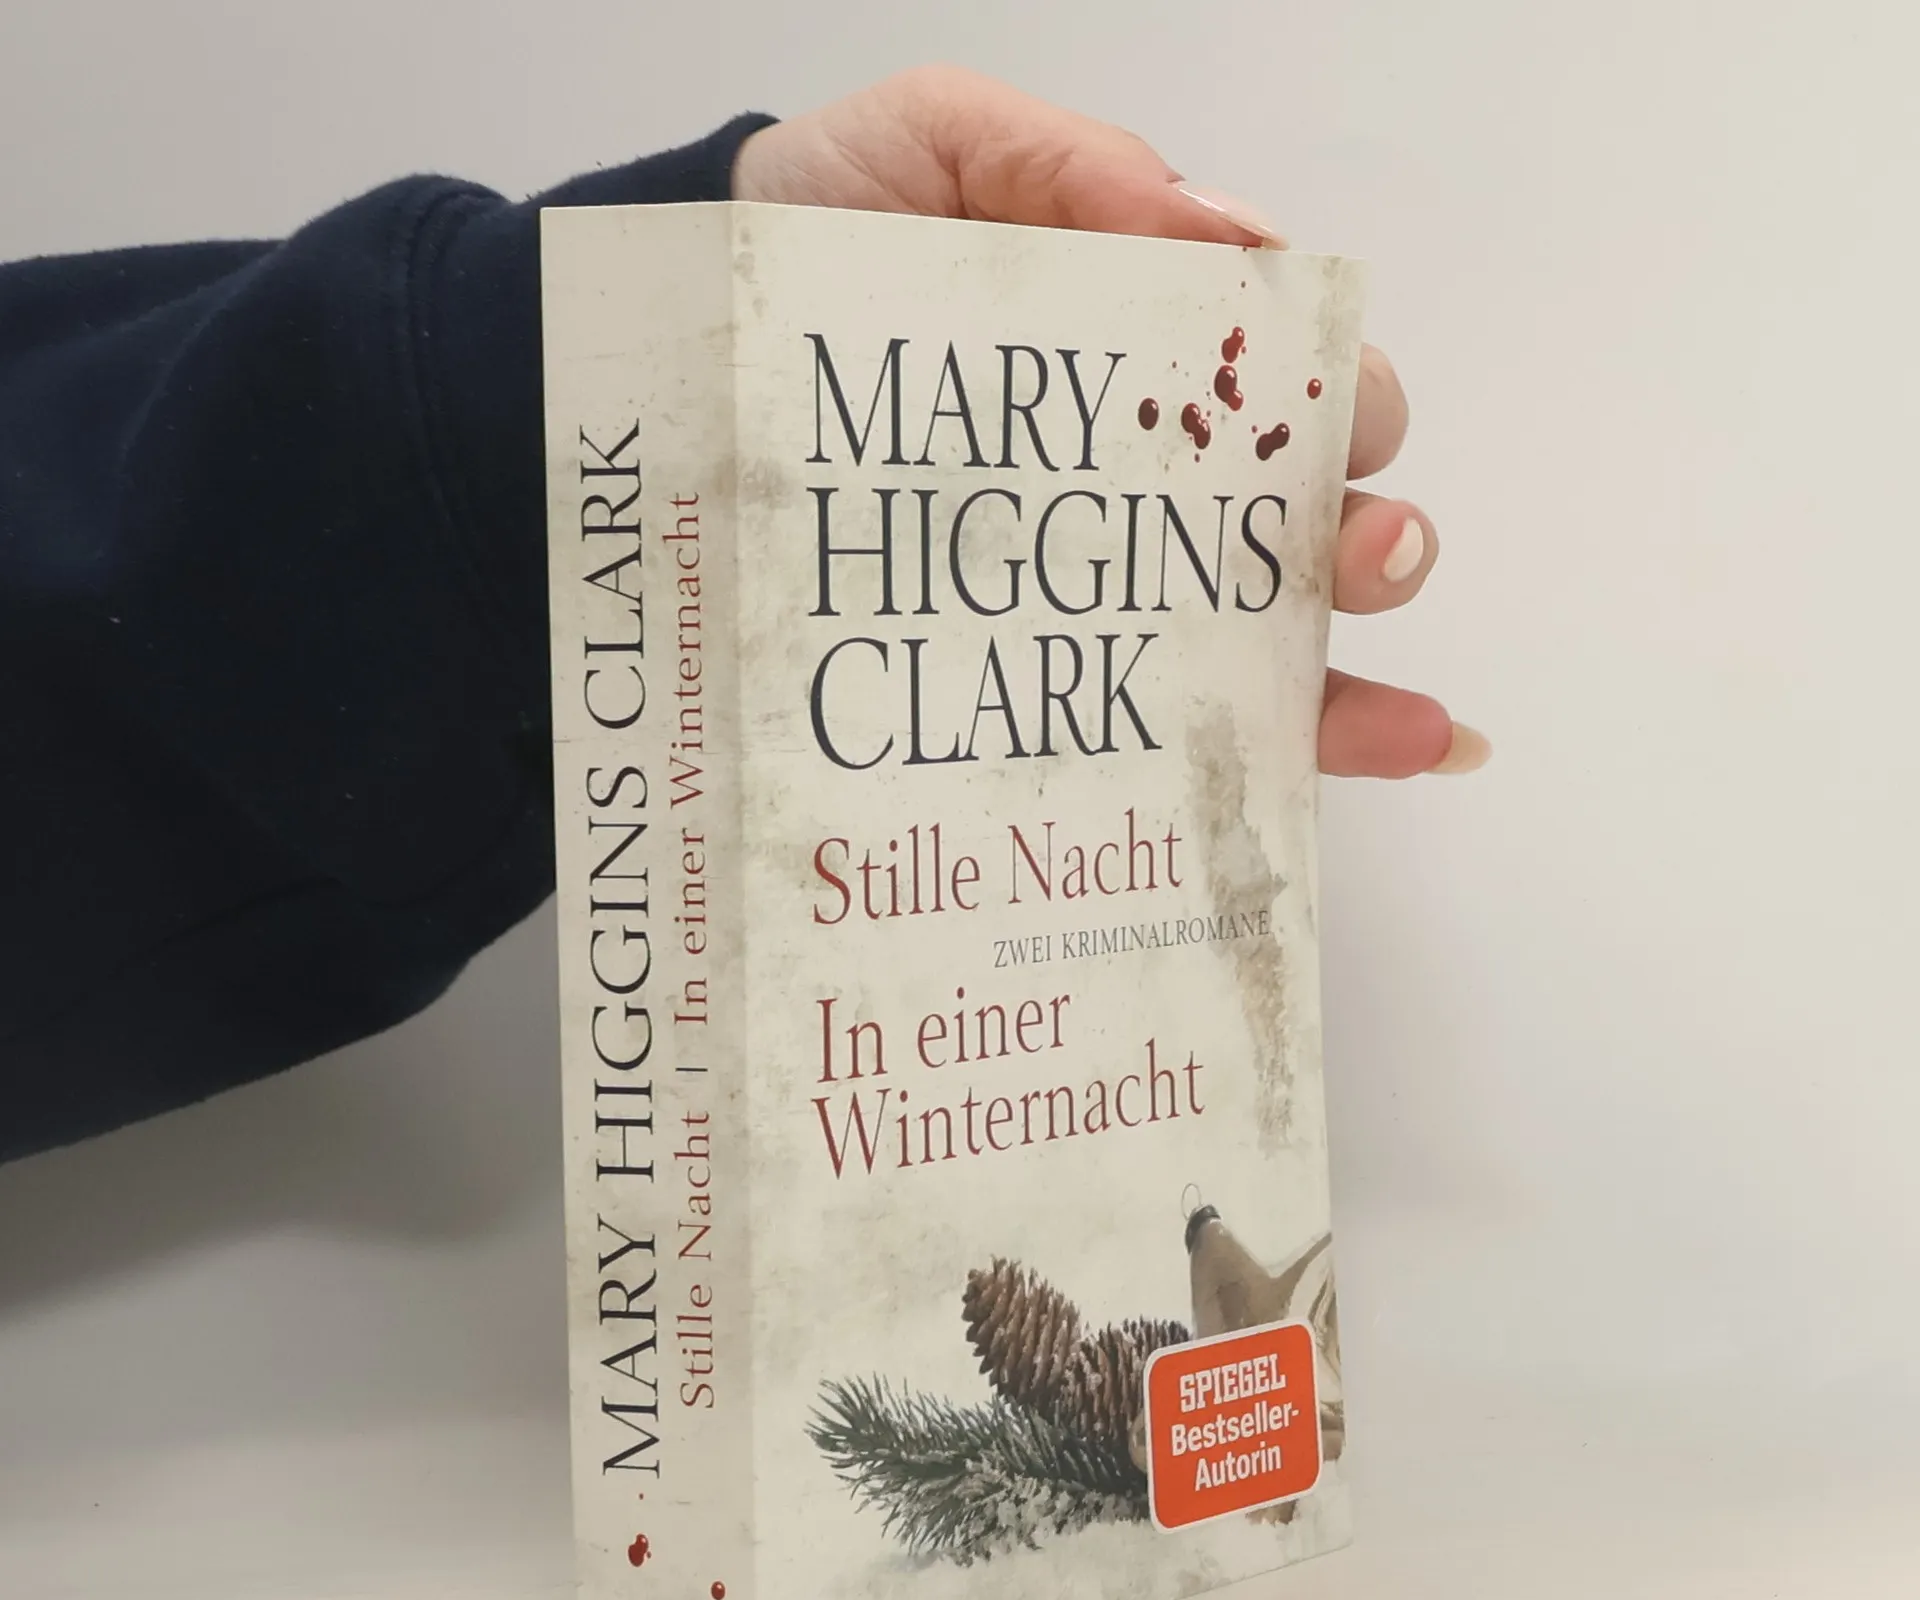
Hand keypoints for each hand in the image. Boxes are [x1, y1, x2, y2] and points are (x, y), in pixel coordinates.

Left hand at [733, 66, 1486, 779]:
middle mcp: (1147, 467)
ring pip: (1277, 617)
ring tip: (1391, 662)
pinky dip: (1325, 735)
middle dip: (1360, 514)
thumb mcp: (936, 146)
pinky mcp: (1066, 669)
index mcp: (1143, 344)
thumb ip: (1074, 170)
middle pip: (1300, 496)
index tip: (1333, 418)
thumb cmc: (816, 241)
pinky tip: (1416, 744)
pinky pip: (1205, 715)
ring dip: (1358, 635)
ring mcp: (1112, 577)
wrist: (687, 371)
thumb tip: (1238, 241)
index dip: (1330, 393)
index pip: (1275, 373)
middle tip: (1355, 541)